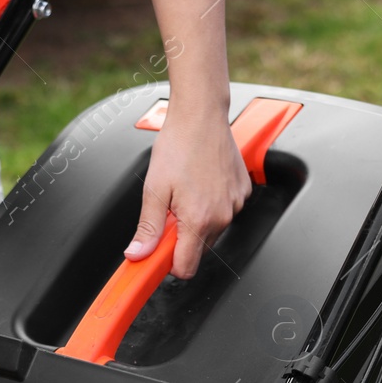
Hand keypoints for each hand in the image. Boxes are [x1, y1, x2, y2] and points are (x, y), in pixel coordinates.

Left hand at [125, 106, 250, 278]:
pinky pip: (225, 213)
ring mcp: (236, 204)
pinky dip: (212, 206)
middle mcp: (222, 216)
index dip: (169, 264)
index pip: (186, 268)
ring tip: (185, 193)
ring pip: (212, 232)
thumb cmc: (179, 144)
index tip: (159, 253)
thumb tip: (138, 254)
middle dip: (181, 239)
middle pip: (198, 251)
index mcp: (199, 219)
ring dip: (197, 222)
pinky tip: (201, 184)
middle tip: (169, 211)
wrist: (202, 114)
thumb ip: (147, 227)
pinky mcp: (243, 193)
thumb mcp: (154, 189)